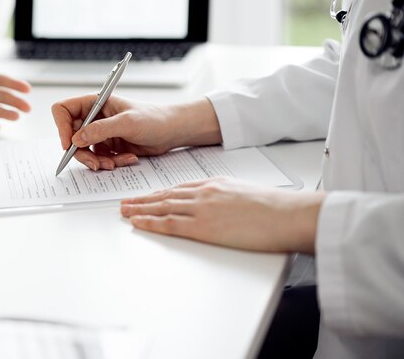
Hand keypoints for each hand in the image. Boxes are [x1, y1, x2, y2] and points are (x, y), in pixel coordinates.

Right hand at [51, 95, 221, 170]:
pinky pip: (99, 159)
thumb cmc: (154, 118)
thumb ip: (100, 130)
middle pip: (71, 136)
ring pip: (84, 152)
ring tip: (115, 163)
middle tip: (96, 164)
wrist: (172, 132)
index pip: (64, 110)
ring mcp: (101, 133)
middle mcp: (95, 117)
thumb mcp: (127, 123)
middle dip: (82, 153)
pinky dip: (110, 163)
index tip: (69, 144)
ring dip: (98, 161)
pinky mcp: (109, 146)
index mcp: (95, 103)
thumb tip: (76, 138)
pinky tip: (127, 159)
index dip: (61, 126)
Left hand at [121, 178, 324, 253]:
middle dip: (142, 199)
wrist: (286, 214)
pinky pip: (168, 224)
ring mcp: (201, 209)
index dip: (159, 192)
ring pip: (161, 207)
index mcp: (214, 183)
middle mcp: (203, 193)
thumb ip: (228, 198)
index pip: (179, 188)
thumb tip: (221, 207)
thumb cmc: (274, 207)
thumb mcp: (246, 193)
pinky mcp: (202, 227)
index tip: (147, 195)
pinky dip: (150, 223)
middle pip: (165, 195)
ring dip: (140, 209)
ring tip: (124, 211)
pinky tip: (138, 223)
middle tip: (125, 201)